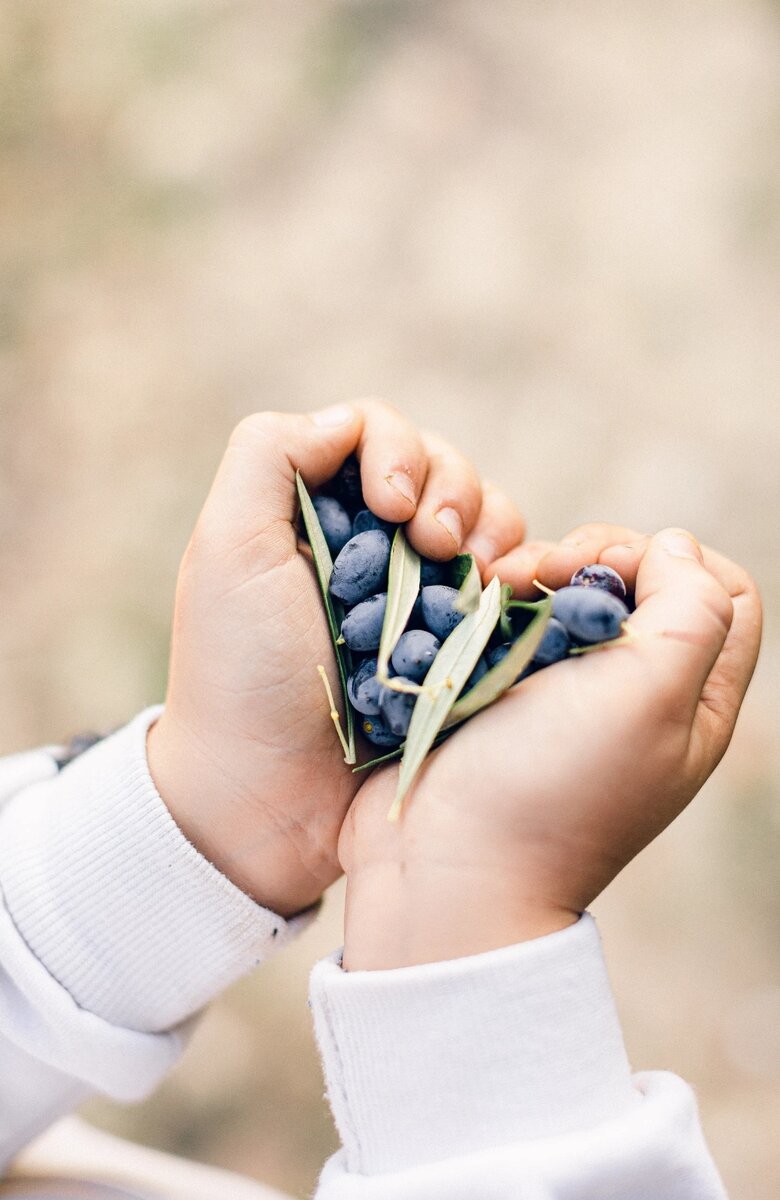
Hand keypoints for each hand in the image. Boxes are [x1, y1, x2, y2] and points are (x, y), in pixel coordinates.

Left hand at [146, 401, 524, 915]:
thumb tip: (350, 424)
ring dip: (489, 525)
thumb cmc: (241, 673)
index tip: (392, 509)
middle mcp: (369, 543)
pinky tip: (499, 594)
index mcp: (313, 512)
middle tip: (435, 544)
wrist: (272, 797)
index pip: (378, 435)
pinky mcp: (459, 640)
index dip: (399, 453)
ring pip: (485, 516)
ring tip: (471, 569)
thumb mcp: (228, 549)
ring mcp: (420, 593)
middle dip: (450, 488)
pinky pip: (508, 579)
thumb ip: (271, 455)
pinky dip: (514, 571)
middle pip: (441, 468)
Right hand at [339, 524, 761, 968]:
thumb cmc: (556, 785)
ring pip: (567, 588)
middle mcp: (633, 692)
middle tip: (543, 575)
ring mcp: (561, 690)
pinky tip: (471, 603)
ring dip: (533, 568)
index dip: (675, 562)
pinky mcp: (498, 689)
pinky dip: (492, 595)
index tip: (613, 578)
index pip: (723, 593)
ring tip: (495, 586)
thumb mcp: (655, 694)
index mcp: (692, 700)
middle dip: (592, 554)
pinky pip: (509, 615)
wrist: (445, 863)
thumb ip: (691, 606)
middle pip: (639, 578)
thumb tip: (672, 547)